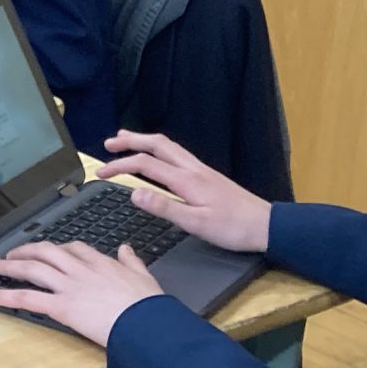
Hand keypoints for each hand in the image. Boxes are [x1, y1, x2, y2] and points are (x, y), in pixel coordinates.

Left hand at [0, 240, 163, 345]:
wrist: (146, 323)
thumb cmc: (149, 306)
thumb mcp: (145, 276)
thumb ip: (132, 261)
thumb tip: (126, 248)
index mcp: (101, 262)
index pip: (74, 248)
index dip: (58, 249)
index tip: (51, 250)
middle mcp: (80, 270)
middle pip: (46, 252)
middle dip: (27, 251)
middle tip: (13, 254)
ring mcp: (68, 286)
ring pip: (32, 269)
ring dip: (9, 266)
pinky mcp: (60, 306)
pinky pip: (26, 298)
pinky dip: (3, 295)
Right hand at [99, 130, 271, 254]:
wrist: (266, 225)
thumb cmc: (233, 228)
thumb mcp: (195, 223)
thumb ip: (164, 208)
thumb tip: (134, 194)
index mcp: (186, 180)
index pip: (145, 164)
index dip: (120, 165)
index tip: (100, 172)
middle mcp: (193, 169)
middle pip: (157, 144)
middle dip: (130, 140)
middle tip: (108, 143)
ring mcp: (201, 170)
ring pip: (168, 146)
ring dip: (145, 140)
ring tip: (126, 139)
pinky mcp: (207, 175)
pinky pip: (177, 153)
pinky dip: (159, 149)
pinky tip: (158, 156)